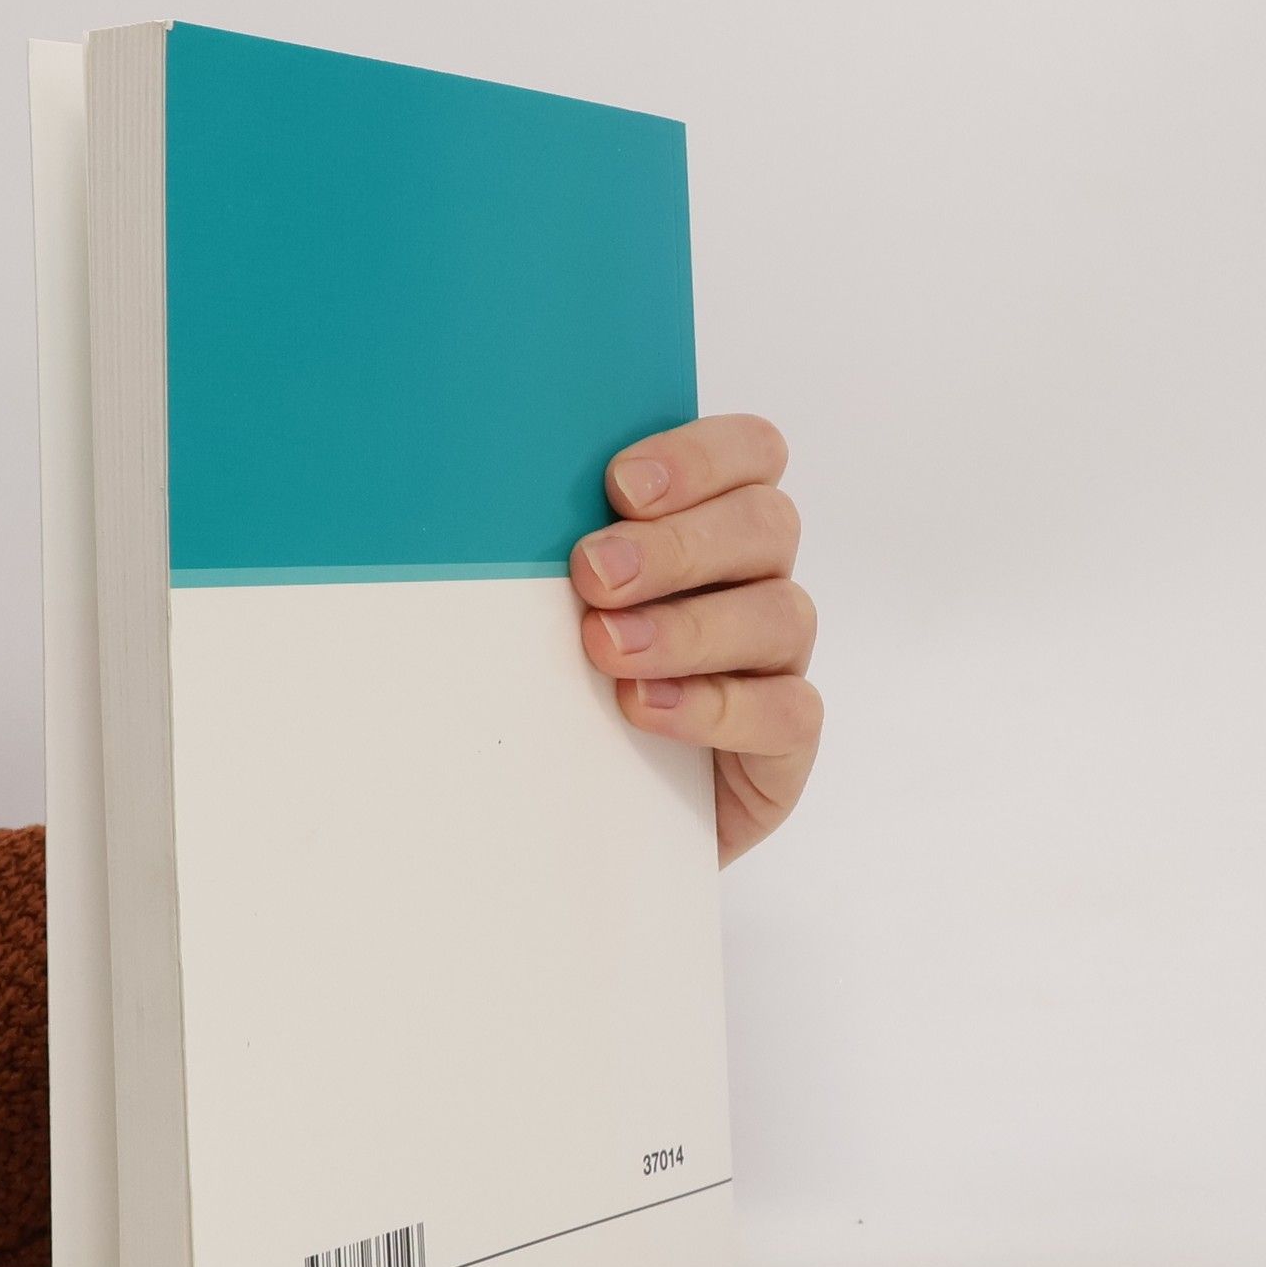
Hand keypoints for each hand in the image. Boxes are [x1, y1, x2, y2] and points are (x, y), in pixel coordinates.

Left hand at [571, 415, 820, 865]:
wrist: (573, 813)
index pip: (751, 453)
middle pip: (765, 524)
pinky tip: (646, 709)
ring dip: (688, 627)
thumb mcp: (545, 605)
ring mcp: (776, 661)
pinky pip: (787, 712)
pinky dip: (716, 707)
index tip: (619, 487)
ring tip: (606, 648)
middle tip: (594, 574)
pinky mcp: (782, 742)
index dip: (700, 456)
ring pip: (780, 614)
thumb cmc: (558, 684)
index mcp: (712, 523)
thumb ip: (548, 550)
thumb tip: (478, 500)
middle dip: (676, 545)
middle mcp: (755, 581)